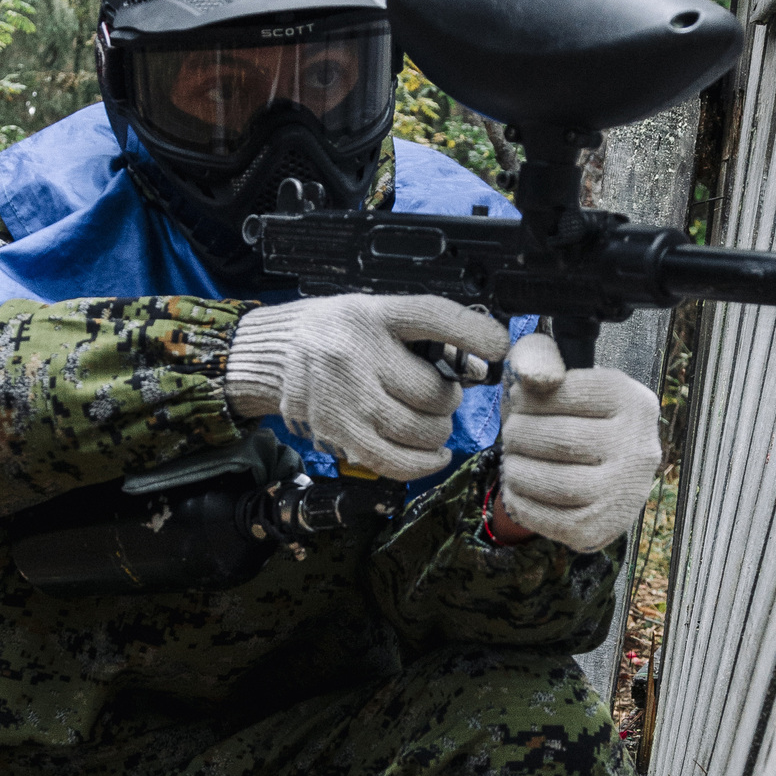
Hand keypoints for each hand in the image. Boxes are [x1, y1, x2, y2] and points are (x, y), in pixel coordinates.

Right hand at [227, 294, 509, 478]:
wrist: (275, 354)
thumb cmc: (338, 332)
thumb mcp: (374, 312)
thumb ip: (419, 334)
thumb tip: (479, 363)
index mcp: (373, 315)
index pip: (431, 316)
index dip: (472, 333)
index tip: (500, 345)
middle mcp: (357, 354)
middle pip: (433, 391)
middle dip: (449, 400)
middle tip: (441, 396)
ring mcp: (346, 398)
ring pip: (420, 430)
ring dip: (438, 432)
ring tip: (431, 422)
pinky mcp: (338, 433)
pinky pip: (396, 461)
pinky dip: (424, 463)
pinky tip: (435, 455)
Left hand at [496, 331, 661, 551]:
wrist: (591, 469)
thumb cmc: (567, 414)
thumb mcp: (553, 372)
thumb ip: (538, 358)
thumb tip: (534, 379)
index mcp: (635, 402)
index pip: (571, 392)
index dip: (531, 397)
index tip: (519, 402)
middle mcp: (640, 448)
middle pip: (563, 440)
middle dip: (520, 435)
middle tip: (511, 434)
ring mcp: (626, 493)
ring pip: (558, 484)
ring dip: (518, 471)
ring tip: (511, 461)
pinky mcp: (604, 527)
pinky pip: (554, 520)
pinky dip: (523, 503)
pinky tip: (518, 488)